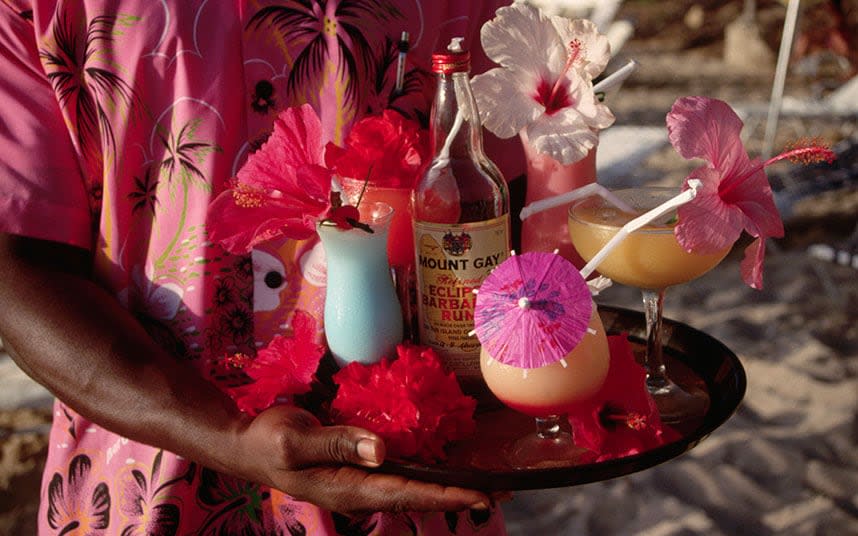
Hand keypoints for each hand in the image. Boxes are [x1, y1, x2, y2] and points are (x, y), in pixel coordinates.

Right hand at [233, 404, 491, 515]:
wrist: (245, 444)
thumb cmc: (268, 440)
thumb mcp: (296, 439)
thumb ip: (338, 442)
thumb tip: (382, 450)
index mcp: (349, 488)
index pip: (407, 493)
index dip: (446, 494)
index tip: (481, 494)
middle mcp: (360, 491)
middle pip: (418, 496)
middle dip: (459, 495)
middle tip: (502, 493)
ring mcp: (358, 484)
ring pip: (412, 489)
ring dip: (448, 488)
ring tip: (485, 486)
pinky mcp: (356, 471)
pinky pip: (399, 476)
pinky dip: (427, 475)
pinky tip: (444, 470)